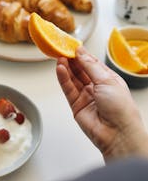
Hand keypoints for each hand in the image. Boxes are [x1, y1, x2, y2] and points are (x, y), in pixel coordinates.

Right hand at [56, 46, 147, 161]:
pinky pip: (68, 90)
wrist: (118, 134)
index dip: (82, 55)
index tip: (72, 46)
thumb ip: (90, 66)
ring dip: (66, 68)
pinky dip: (63, 79)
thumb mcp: (107, 80)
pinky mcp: (77, 106)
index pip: (92, 64)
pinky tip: (60, 69)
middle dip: (72, 60)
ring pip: (73, 79)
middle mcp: (97, 87)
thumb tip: (81, 53)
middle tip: (62, 50)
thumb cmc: (121, 108)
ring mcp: (86, 97)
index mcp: (108, 79)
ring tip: (59, 58)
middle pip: (81, 71)